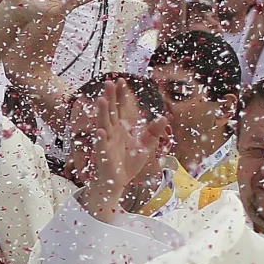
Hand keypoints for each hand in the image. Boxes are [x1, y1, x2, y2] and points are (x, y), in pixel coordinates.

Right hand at [80, 80, 169, 220]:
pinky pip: (101, 145)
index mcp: (120, 128)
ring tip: (101, 100)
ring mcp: (105, 142)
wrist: (118, 182)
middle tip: (109, 83)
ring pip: (103, 124)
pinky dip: (100, 138)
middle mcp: (111, 132)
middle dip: (110, 98)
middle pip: (110, 112)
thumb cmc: (128, 163)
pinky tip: (100, 130)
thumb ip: (153, 131)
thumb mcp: (145, 146)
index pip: (120, 108)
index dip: (120, 95)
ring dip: (102, 113)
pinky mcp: (103, 155)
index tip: (121, 81)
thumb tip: (164, 116)